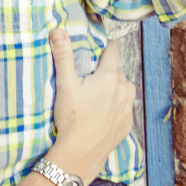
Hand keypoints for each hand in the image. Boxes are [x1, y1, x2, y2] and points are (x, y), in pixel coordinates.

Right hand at [48, 30, 134, 184]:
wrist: (80, 154)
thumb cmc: (71, 119)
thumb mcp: (65, 85)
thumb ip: (63, 56)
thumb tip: (58, 31)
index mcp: (109, 77)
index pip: (112, 51)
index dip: (104, 48)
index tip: (97, 49)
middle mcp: (124, 90)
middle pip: (117, 71)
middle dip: (106, 70)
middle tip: (89, 78)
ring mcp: (127, 109)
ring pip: (124, 89)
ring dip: (114, 88)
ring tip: (96, 95)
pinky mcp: (127, 125)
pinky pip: (125, 107)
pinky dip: (116, 106)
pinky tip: (101, 113)